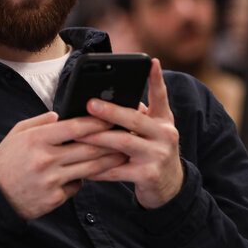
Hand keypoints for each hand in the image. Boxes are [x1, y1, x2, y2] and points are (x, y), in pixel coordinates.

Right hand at [0, 112, 126, 219]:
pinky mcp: (55, 198)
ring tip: (121, 154)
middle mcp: (46, 160)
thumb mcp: (17, 133)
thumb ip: (41, 122)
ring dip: (108, 161)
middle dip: (111, 141)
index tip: (112, 117)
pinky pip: (77, 186)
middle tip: (126, 136)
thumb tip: (62, 115)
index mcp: (37, 139)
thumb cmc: (6, 160)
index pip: (75, 127)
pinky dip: (83, 179)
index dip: (97, 122)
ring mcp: (51, 181)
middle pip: (89, 148)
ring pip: (89, 169)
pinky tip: (88, 174)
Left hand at [77, 58, 184, 209]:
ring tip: (77, 135)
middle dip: (110, 112)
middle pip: (134, 120)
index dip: (156, 79)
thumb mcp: (152, 131)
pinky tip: (82, 164)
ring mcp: (158, 156)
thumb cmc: (152, 151)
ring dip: (97, 139)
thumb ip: (137, 115)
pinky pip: (117, 170)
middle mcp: (165, 135)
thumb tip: (107, 100)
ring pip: (123, 144)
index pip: (160, 97)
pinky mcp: (148, 176)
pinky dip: (98, 168)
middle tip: (89, 104)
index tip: (150, 61)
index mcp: (164, 121)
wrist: (170, 186)